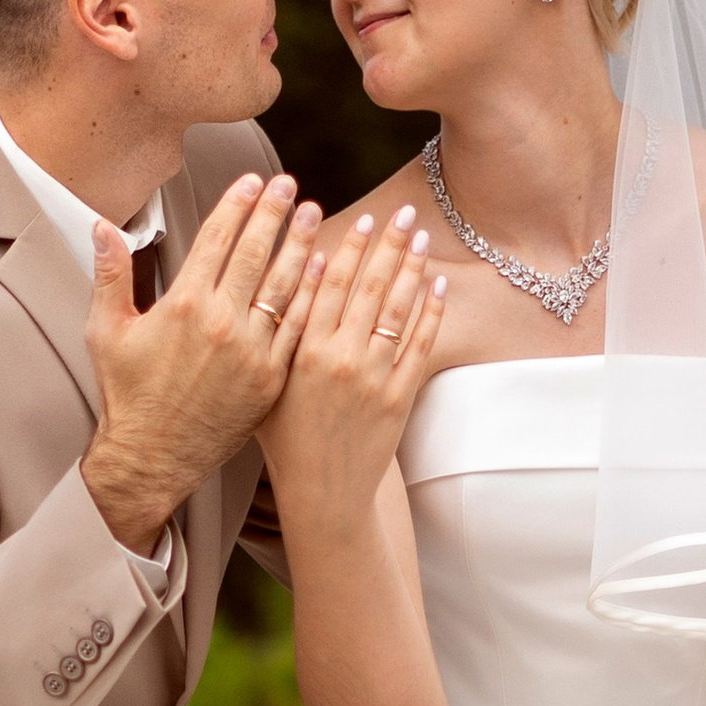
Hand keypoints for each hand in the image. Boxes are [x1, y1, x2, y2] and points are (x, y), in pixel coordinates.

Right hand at [80, 173, 322, 554]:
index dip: (237, 204)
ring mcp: (252, 352)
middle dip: (274, 212)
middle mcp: (222, 322)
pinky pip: (299, 328)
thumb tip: (102, 227)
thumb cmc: (127, 396)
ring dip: (302, 245)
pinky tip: (324, 271)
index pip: (217, 238)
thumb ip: (110, 275)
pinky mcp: (271, 379)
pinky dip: (313, 296)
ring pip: (286, 285)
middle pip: (257, 253)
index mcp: (183, 304)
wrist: (152, 458)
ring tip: (313, 214)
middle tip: (289, 184)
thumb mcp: (106, 331)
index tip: (253, 181)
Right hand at [259, 203, 448, 526]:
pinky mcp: (399, 397)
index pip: (329, 286)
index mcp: (303, 353)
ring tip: (420, 236)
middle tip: (400, 212)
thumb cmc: (284, 440)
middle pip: (368, 288)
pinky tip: (437, 284)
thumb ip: (280, 334)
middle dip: (387, 245)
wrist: (322, 493)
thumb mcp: (269, 383)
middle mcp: (340, 360)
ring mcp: (373, 378)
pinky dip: (430, 312)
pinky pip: (420, 345)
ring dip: (411, 268)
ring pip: (397, 310)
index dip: (347, 250)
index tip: (360, 220)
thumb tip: (295, 277)